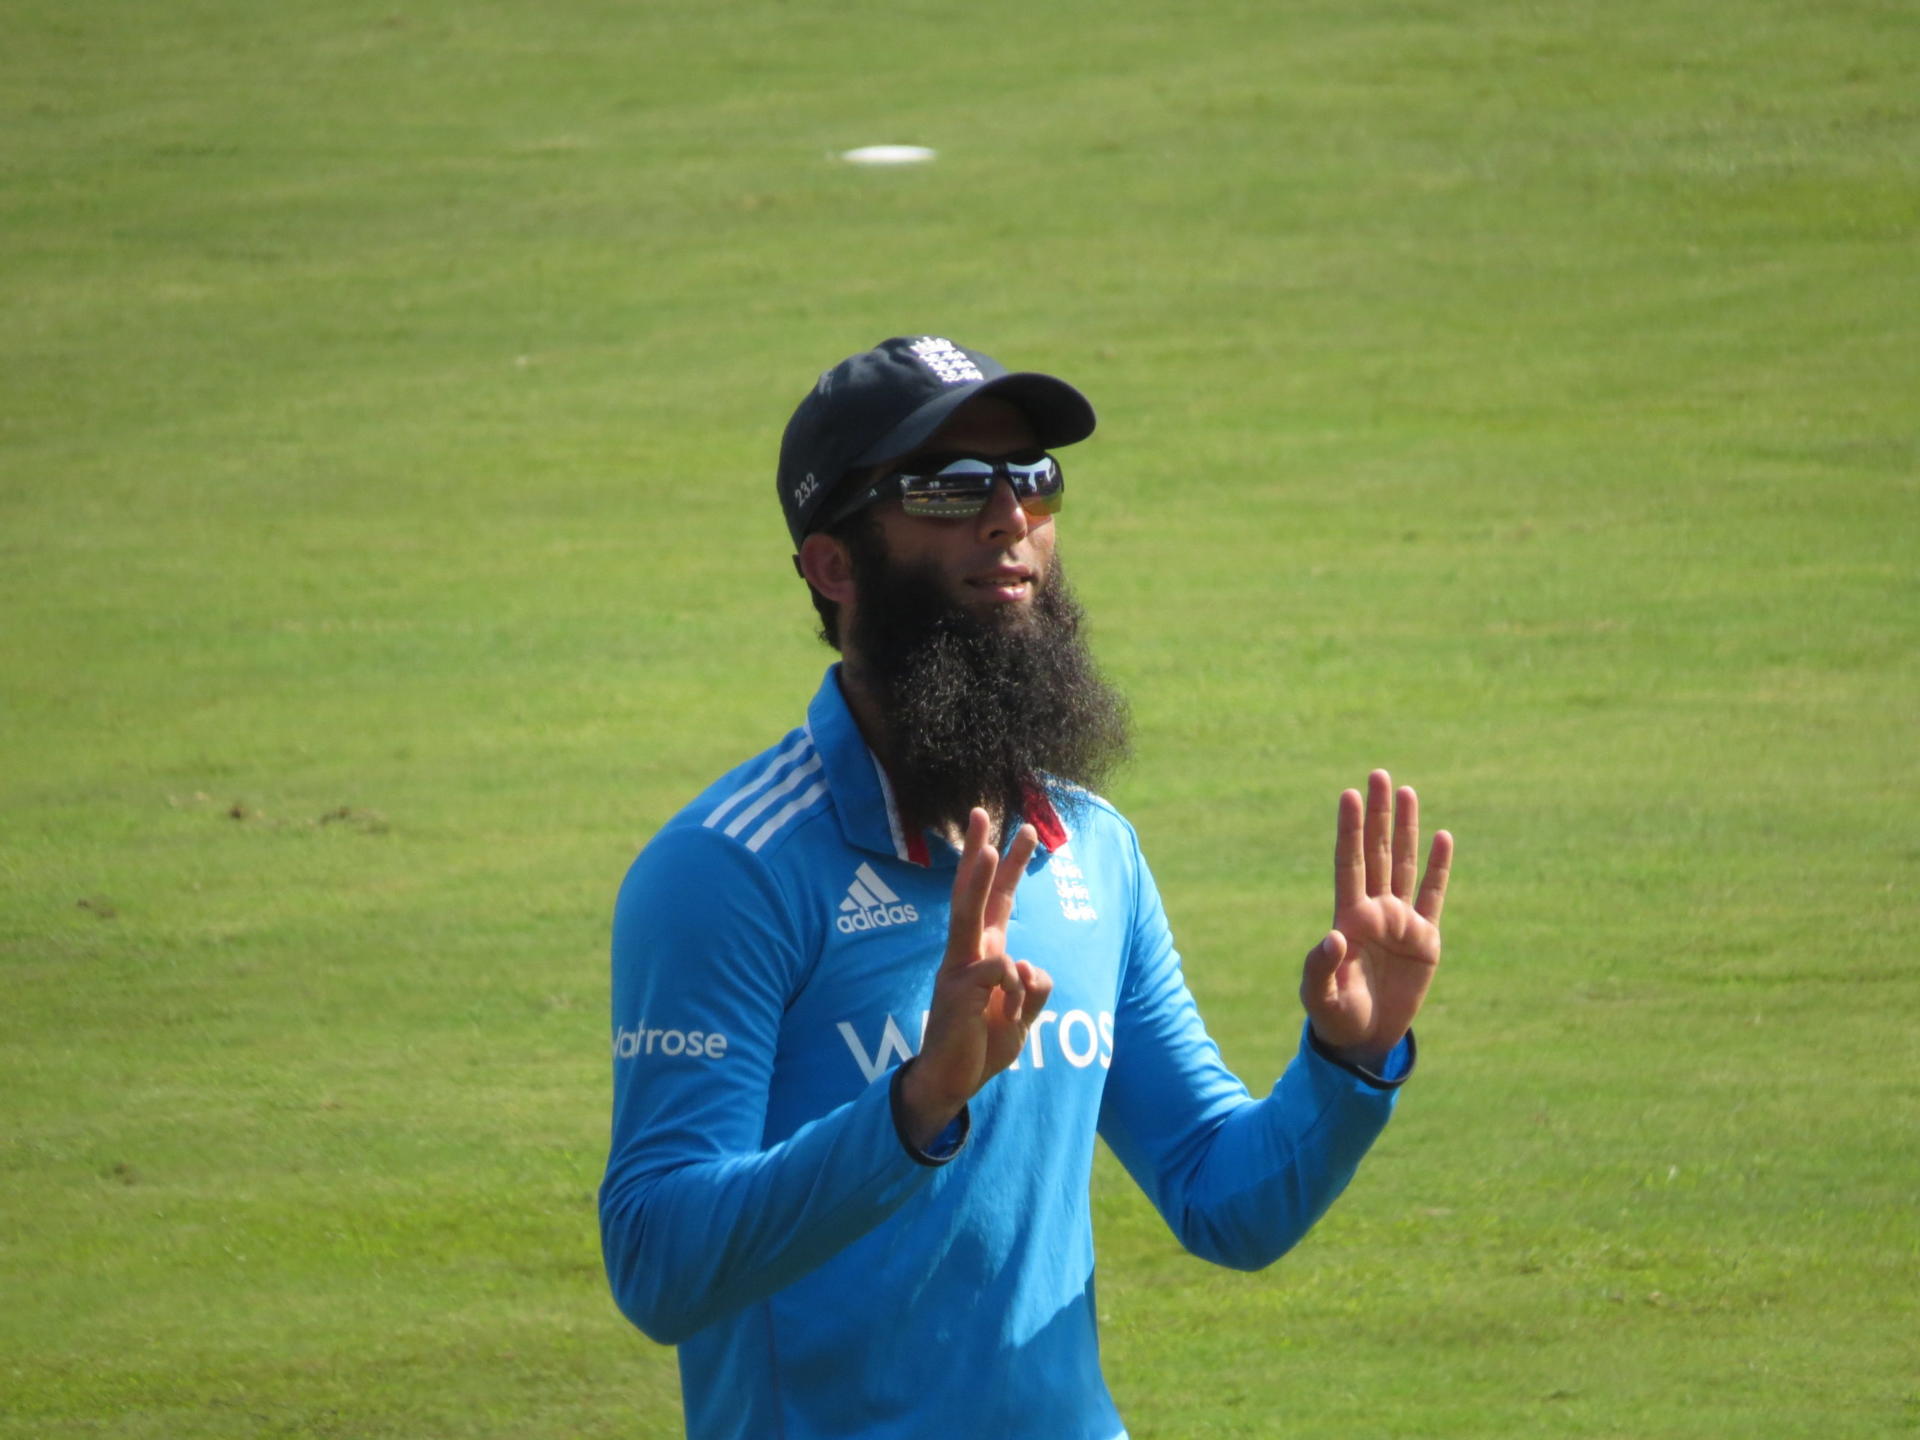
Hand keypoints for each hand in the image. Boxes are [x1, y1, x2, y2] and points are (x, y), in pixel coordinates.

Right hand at [898, 809, 1053, 1147]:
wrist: (952, 1082)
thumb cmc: (983, 1043)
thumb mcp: (1023, 1014)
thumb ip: (1033, 987)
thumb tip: (1028, 966)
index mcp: (982, 954)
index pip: (996, 901)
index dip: (1009, 866)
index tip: (1021, 830)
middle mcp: (966, 954)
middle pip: (973, 893)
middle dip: (980, 852)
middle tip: (982, 812)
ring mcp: (957, 970)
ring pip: (971, 916)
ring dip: (979, 880)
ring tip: (991, 849)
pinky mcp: (957, 992)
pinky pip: (999, 971)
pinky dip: (1016, 988)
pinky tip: (1009, 1009)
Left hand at [1300, 770, 1452, 1068]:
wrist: (1364, 1039)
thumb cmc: (1335, 1017)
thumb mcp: (1319, 996)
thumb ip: (1321, 967)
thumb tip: (1335, 936)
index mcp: (1348, 918)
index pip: (1349, 863)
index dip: (1349, 830)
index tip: (1348, 795)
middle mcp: (1375, 911)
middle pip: (1376, 851)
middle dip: (1378, 814)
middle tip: (1379, 775)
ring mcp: (1401, 922)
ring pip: (1404, 864)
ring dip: (1406, 829)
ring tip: (1407, 792)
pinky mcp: (1425, 940)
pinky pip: (1434, 896)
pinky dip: (1439, 868)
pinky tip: (1442, 837)